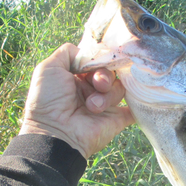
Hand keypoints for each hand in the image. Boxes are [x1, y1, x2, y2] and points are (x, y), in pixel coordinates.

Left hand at [20, 43, 133, 158]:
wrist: (54, 132)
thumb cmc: (48, 100)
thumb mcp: (49, 67)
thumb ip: (68, 52)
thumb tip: (89, 53)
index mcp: (78, 76)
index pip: (98, 60)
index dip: (100, 58)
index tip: (96, 62)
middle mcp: (93, 89)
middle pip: (111, 71)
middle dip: (105, 75)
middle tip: (97, 84)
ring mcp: (106, 105)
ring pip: (120, 87)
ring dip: (107, 95)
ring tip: (93, 106)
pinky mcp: (117, 119)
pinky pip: (135, 108)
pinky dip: (137, 103)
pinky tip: (134, 99)